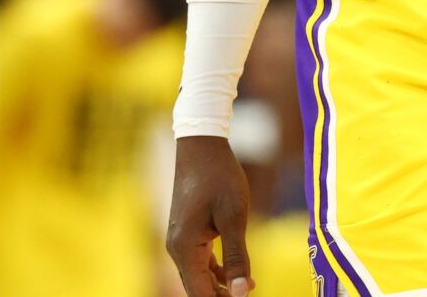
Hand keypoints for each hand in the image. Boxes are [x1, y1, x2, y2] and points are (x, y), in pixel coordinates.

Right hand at [167, 135, 253, 296]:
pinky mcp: (186, 231)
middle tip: (249, 294)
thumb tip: (241, 294)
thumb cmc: (220, 178)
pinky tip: (236, 271)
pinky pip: (199, 261)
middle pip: (197, 289)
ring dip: (221, 285)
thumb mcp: (234, 218)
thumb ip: (237, 258)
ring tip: (249, 286)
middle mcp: (177, 249)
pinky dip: (216, 270)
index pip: (201, 294)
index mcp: (185, 249)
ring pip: (198, 276)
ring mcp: (180, 240)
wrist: (202, 146)